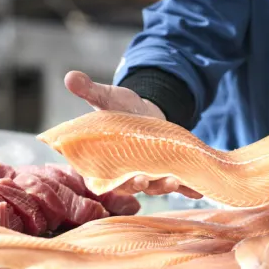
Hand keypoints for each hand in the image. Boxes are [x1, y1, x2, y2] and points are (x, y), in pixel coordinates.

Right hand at [64, 70, 201, 198]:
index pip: (105, 179)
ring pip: (154, 187)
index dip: (114, 182)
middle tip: (147, 180)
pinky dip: (187, 190)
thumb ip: (89, 91)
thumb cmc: (120, 108)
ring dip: (164, 187)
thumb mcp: (106, 98)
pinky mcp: (167, 172)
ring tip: (175, 182)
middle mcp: (125, 174)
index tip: (125, 178)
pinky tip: (198, 192)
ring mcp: (148, 175)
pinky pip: (178, 186)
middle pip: (131, 186)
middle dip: (141, 186)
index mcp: (104, 162)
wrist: (145, 110)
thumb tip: (70, 76)